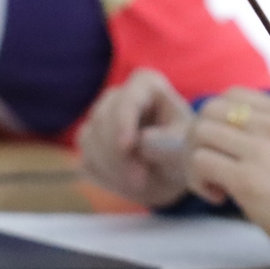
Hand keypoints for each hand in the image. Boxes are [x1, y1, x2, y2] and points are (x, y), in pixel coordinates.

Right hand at [76, 70, 197, 207]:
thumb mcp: (183, 148)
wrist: (169, 173)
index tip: (127, 146)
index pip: (128, 98)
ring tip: (140, 184)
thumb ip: (167, 142)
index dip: (123, 122)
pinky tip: (127, 183)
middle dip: (119, 154)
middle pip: (103, 119)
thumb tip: (141, 139)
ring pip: (89, 140)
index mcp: (146, 84)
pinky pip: (86, 159)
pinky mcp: (88, 142)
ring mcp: (98, 117)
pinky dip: (105, 177)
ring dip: (112, 168)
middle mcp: (117, 96)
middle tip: (140, 181)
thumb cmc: (180, 151)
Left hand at [185, 90, 269, 268]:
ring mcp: (262, 150)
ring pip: (200, 133)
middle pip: (210, 110)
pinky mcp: (248, 179)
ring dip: (197, 160)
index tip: (224, 145)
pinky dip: (199, 181)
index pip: (233, 94)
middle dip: (200, 137)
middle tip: (210, 165)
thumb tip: (226, 134)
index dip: (217, 118)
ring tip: (214, 183)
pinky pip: (201, 163)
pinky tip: (219, 198)